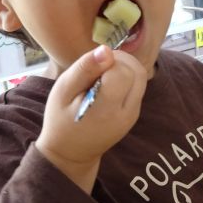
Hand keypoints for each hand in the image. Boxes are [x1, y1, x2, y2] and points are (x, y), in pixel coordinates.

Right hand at [36, 45, 146, 188]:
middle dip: (118, 61)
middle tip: (96, 69)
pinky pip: (137, 86)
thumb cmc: (61, 120)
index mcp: (106, 109)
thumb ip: (85, 69)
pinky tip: (106, 86)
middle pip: (136, 71)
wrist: (71, 152)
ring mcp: (133, 114)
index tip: (90, 70)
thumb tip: (106, 50)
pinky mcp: (134, 113)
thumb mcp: (63, 91)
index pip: (121, 70)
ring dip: (123, 68)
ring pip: (141, 77)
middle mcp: (126, 113)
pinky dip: (125, 78)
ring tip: (100, 76)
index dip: (107, 61)